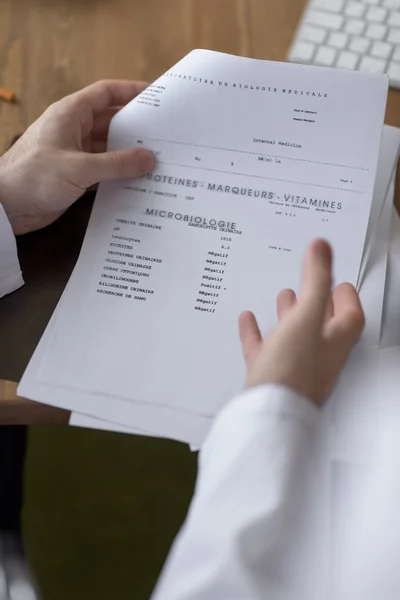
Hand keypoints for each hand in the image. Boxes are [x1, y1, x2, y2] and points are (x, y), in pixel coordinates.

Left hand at [0, 80, 154, 234]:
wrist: (7, 206)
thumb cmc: (34, 177)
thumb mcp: (80, 168)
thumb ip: (117, 164)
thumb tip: (148, 159)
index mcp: (71, 114)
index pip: (105, 93)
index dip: (130, 91)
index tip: (156, 95)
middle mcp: (74, 130)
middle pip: (111, 121)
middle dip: (136, 128)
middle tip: (165, 134)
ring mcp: (74, 153)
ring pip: (109, 148)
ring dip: (129, 154)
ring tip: (158, 159)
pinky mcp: (75, 175)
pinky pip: (104, 169)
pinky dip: (119, 173)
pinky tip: (138, 180)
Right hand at [239, 239, 364, 405]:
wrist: (268, 413)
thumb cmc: (294, 369)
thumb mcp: (306, 315)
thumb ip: (314, 279)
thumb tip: (322, 246)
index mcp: (335, 340)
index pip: (350, 314)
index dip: (346, 296)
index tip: (339, 280)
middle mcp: (318, 354)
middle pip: (322, 323)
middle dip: (316, 300)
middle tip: (312, 283)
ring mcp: (293, 366)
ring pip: (293, 335)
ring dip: (289, 314)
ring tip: (282, 296)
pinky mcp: (270, 375)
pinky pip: (265, 349)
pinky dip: (257, 332)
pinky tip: (247, 320)